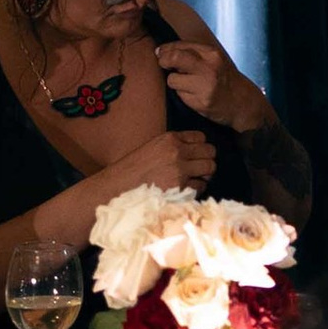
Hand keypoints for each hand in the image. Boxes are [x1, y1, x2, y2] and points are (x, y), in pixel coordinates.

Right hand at [98, 127, 214, 203]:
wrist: (117, 188)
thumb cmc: (133, 170)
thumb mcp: (152, 148)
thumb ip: (172, 146)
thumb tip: (194, 152)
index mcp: (170, 138)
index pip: (201, 138)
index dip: (201, 148)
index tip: (197, 155)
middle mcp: (177, 152)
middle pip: (210, 152)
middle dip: (207, 160)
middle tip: (201, 169)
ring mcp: (179, 171)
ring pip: (209, 169)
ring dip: (205, 175)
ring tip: (195, 180)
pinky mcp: (179, 189)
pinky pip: (200, 187)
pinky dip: (197, 189)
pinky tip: (186, 190)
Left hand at [150, 28, 255, 130]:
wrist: (242, 101)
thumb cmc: (224, 79)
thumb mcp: (214, 60)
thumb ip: (194, 54)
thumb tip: (163, 51)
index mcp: (212, 54)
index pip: (181, 45)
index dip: (166, 48)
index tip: (160, 52)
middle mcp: (209, 67)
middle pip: (175, 58)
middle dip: (163, 60)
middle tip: (162, 63)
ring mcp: (205, 85)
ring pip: (172, 79)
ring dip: (174, 82)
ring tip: (186, 84)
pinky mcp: (200, 102)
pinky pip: (179, 95)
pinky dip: (182, 94)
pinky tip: (193, 95)